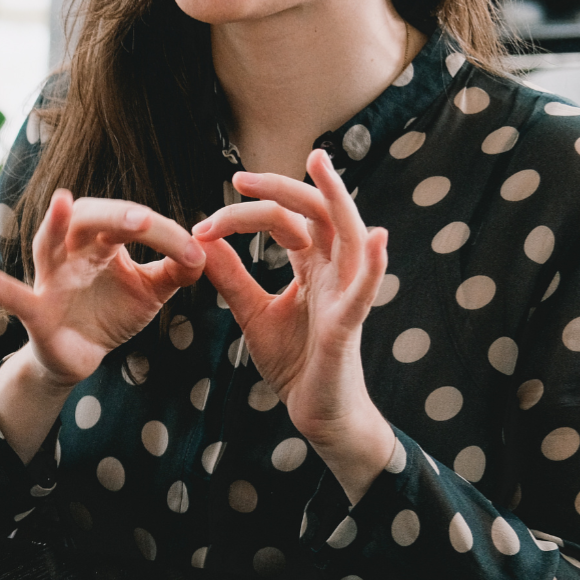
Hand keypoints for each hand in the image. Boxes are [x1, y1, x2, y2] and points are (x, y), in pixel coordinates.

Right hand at [0, 191, 206, 388]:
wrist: (80, 357)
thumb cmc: (111, 312)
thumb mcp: (150, 291)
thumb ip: (177, 270)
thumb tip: (207, 251)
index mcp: (103, 241)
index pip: (132, 223)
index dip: (164, 235)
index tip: (195, 254)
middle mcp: (72, 250)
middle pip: (88, 218)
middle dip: (115, 216)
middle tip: (142, 220)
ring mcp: (49, 278)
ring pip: (48, 243)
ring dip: (54, 223)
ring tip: (60, 203)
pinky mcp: (34, 310)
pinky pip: (12, 295)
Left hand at [192, 149, 395, 500]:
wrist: (315, 412)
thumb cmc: (294, 361)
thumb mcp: (252, 312)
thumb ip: (232, 277)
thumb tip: (201, 240)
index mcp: (312, 267)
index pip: (284, 221)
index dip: (245, 213)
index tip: (203, 223)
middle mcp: (334, 272)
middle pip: (316, 214)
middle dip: (281, 189)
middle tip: (240, 177)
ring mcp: (346, 295)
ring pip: (349, 235)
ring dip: (336, 199)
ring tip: (322, 167)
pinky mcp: (349, 326)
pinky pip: (366, 291)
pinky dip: (373, 265)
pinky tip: (377, 238)